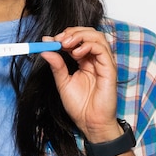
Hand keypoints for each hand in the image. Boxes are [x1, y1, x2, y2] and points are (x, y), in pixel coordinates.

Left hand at [38, 27, 119, 141]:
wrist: (90, 123)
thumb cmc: (80, 106)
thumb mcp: (63, 82)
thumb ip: (57, 65)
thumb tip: (45, 49)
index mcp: (86, 61)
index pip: (78, 39)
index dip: (65, 35)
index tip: (50, 40)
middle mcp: (96, 59)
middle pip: (89, 33)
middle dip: (73, 32)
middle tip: (59, 39)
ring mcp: (104, 63)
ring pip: (97, 37)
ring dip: (80, 35)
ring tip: (66, 43)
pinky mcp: (109, 69)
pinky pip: (102, 49)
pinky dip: (89, 45)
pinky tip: (76, 52)